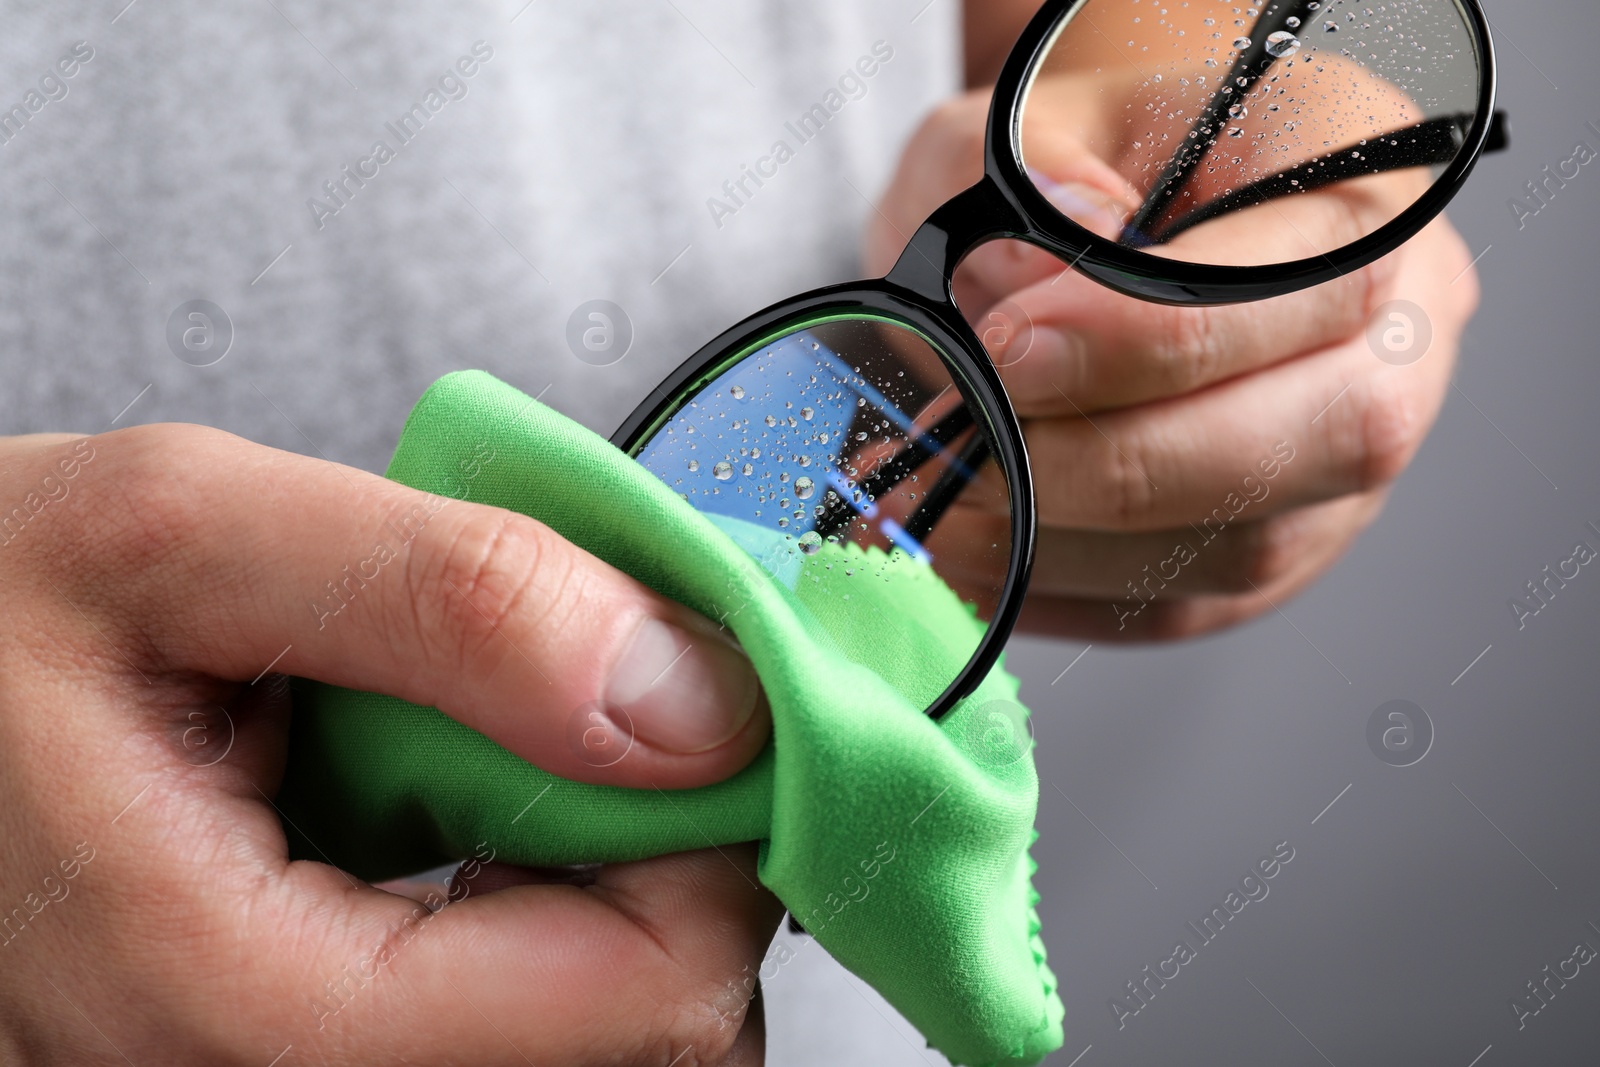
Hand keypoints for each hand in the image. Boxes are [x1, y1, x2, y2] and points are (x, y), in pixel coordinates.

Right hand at [0, 426, 778, 1063]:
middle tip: (602, 717)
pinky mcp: (287, 1052)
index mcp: (228, 1004)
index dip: (715, 841)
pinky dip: (544, 916)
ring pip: (582, 1047)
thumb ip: (456, 599)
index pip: (639, 1006)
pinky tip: (469, 821)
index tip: (694, 709)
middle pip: (631, 1046)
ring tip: (507, 761)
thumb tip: (698, 700)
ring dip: (609, 893)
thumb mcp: (187, 533)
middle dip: (668, 866)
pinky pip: (501, 1024)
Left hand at [867, 85, 1478, 640]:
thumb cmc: (1084, 156)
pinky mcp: (1283, 545)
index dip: (1149, 334)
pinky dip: (1068, 590)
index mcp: (1371, 172)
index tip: (1006, 350)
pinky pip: (1192, 606)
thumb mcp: (1036, 116)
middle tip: (962, 454)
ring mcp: (1351, 456)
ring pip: (1252, 544)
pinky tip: (976, 554)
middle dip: (1114, 462)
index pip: (1309, 276)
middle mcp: (1401, 325)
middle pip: (1321, 435)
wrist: (1109, 215)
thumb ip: (1031, 174)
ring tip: (940, 507)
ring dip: (1074, 544)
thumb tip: (1042, 280)